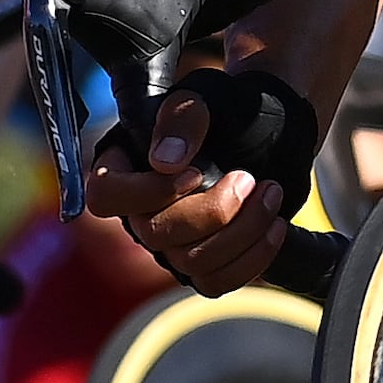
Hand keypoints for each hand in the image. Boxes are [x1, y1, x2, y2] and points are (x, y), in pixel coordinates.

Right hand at [91, 69, 324, 295]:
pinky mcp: (207, 263)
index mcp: (125, 169)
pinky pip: (218, 282)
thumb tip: (166, 161)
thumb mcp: (203, 100)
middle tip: (248, 178)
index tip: (193, 172)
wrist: (266, 134)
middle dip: (212, 211)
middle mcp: (143, 211)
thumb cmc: (225, 113)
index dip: (148, 192)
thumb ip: (182, 120)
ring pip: (191, 263)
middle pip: (155, 235)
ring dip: (243, 232)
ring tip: (271, 192)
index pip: (106, 196)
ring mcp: (174, 242)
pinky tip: (275, 225)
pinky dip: (253, 258)